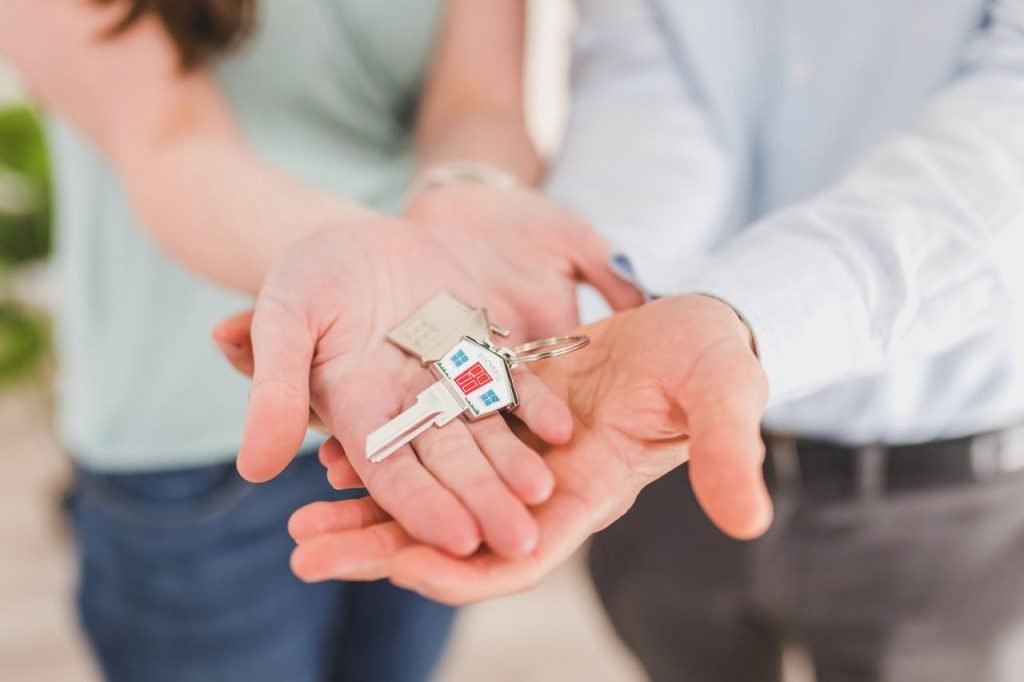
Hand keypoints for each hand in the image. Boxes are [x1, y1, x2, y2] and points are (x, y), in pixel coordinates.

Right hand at [217, 194, 640, 558]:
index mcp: (357, 414)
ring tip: (545, 493)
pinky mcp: (483, 351)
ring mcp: (450, 382)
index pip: (391, 472)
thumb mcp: (284, 318)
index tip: (458, 541)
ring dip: (515, 464)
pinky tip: (561, 429)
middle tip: (521, 543)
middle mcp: (408, 410)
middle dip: (483, 503)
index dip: (423, 506)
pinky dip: (534, 404)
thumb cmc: (310, 275)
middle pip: (449, 464)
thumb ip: (273, 388)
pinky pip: (513, 381)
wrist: (357, 238)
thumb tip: (255, 470)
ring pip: (487, 432)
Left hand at [285, 295, 771, 602]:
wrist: (695, 323)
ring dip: (368, 508)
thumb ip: (728, 451)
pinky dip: (387, 450)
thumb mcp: (725, 395)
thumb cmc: (715, 359)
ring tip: (298, 516)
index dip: (464, 570)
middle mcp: (543, 488)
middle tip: (306, 553)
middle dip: (382, 550)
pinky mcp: (495, 416)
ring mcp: (515, 455)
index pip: (520, 557)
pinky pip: (430, 441)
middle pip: (455, 538)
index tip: (401, 567)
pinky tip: (330, 447)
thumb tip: (749, 519)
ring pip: (432, 494)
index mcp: (589, 495)